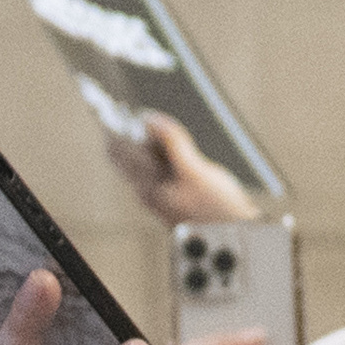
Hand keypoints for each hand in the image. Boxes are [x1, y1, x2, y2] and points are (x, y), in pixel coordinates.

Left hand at [107, 110, 267, 227]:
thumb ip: (172, 143)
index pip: (118, 150)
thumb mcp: (196, 171)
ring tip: (144, 117)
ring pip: (138, 162)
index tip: (110, 104)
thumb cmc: (218, 210)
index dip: (113, 126)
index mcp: (148, 186)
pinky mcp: (173, 196)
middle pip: (124, 155)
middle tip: (122, 105)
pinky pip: (152, 168)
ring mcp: (159, 194)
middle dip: (122, 131)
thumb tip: (149, 119)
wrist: (233, 239)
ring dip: (138, 139)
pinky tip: (165, 140)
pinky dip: (153, 150)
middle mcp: (148, 191)